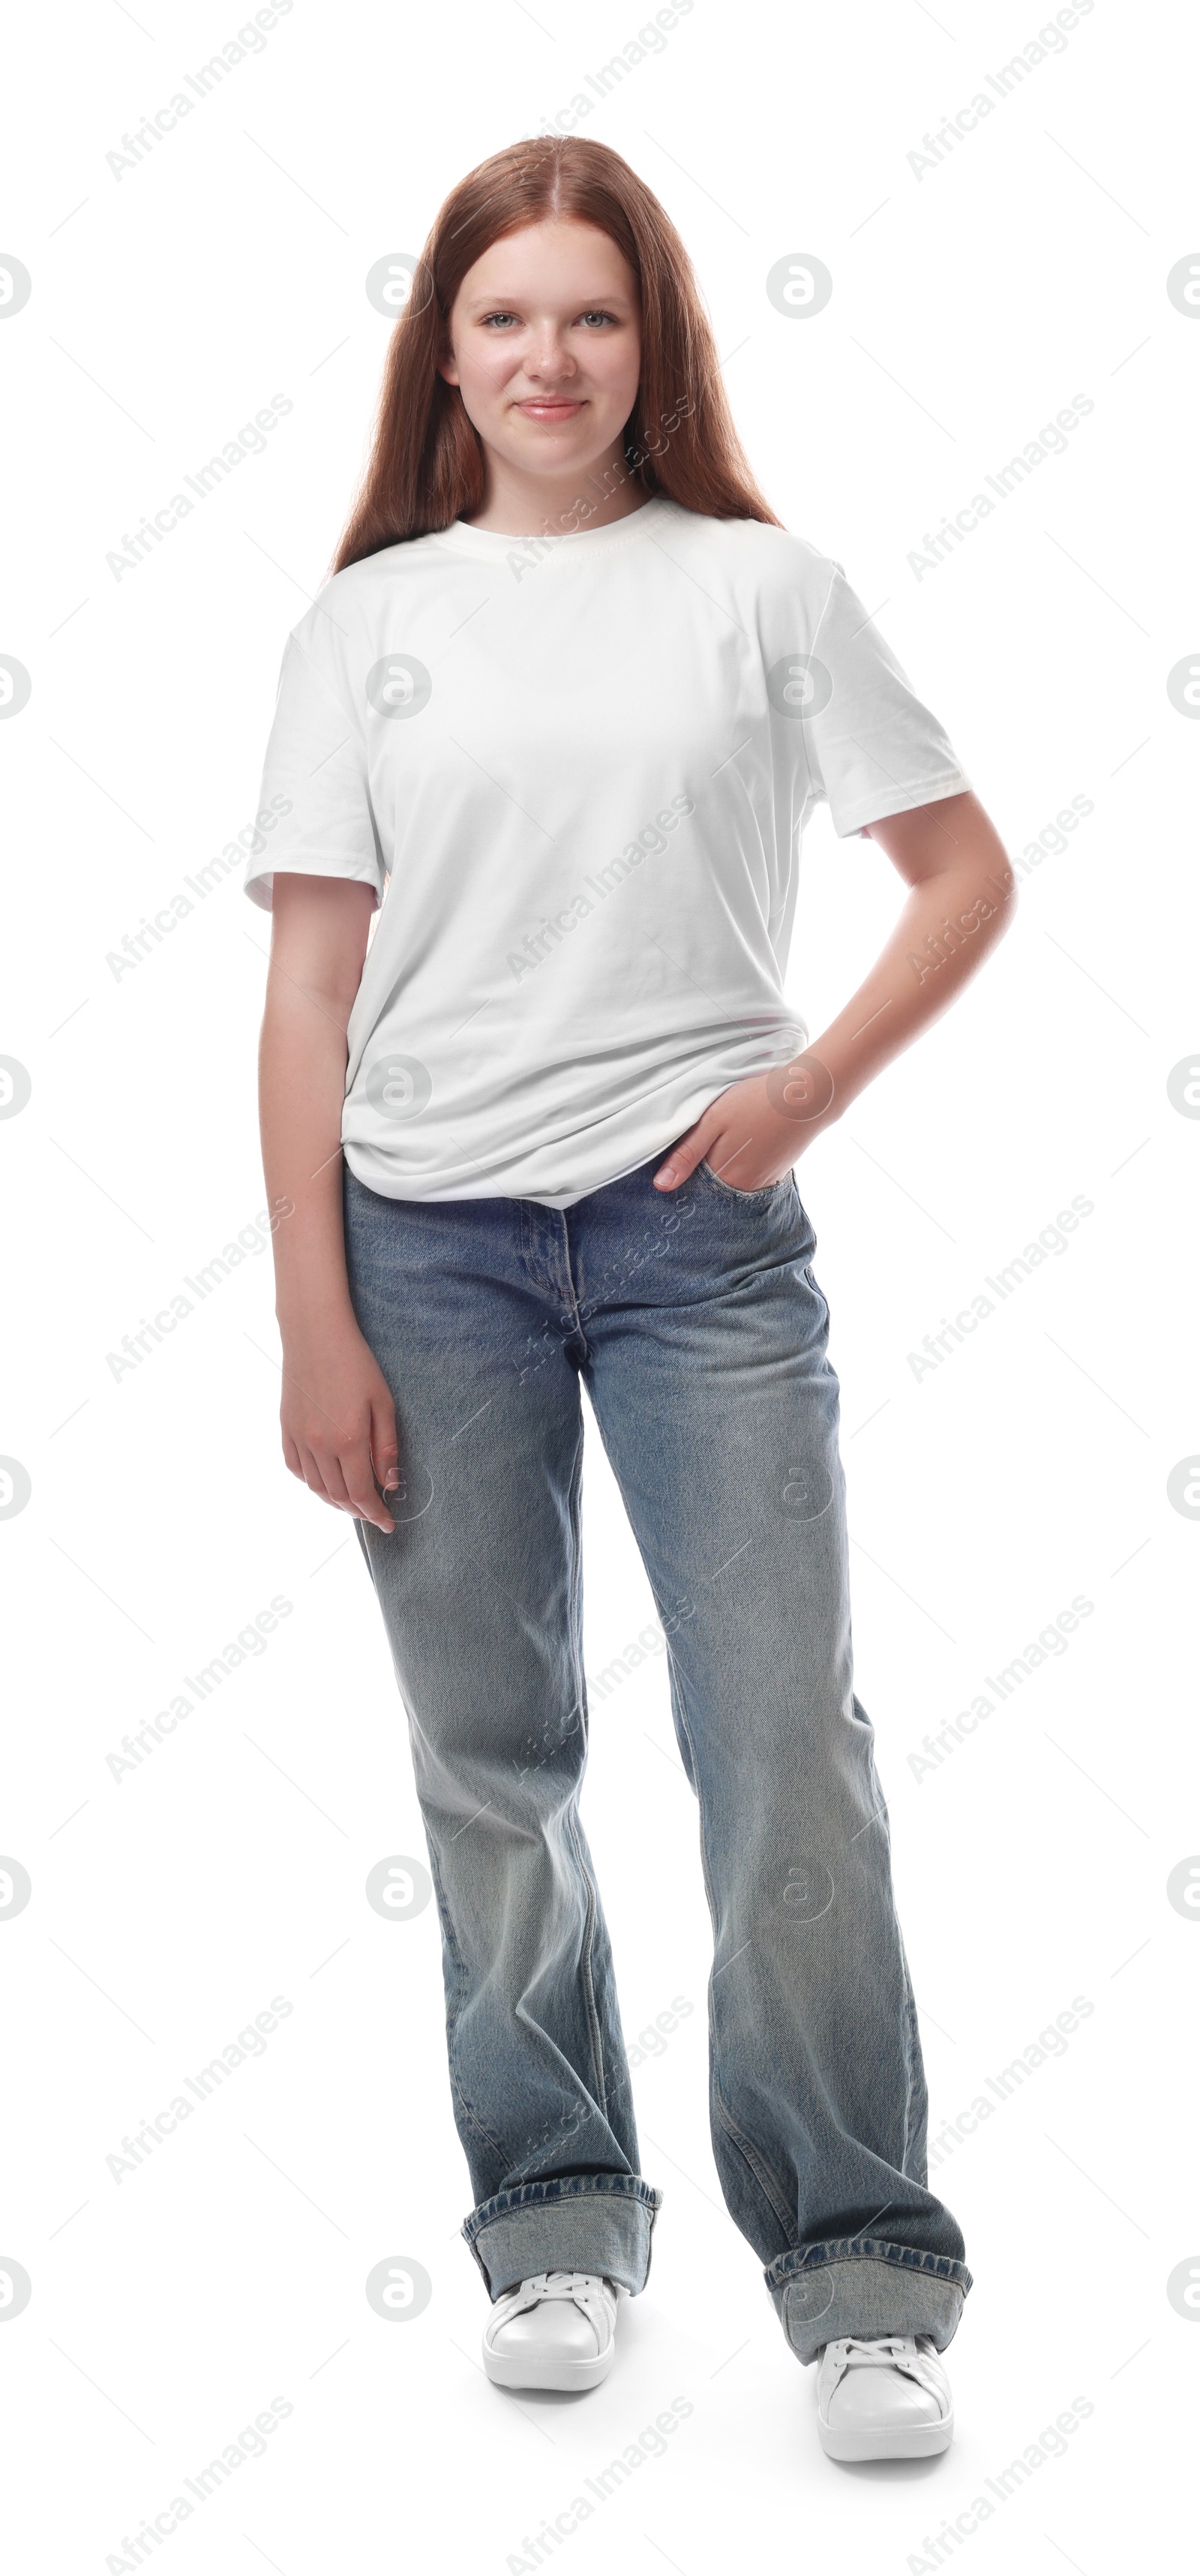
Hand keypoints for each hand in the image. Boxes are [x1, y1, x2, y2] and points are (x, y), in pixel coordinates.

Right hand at [278, 1312, 399, 1532]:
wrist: (315, 1334)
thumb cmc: (356, 1364)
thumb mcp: (383, 1403)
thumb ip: (386, 1448)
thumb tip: (389, 1485)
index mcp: (348, 1440)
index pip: (362, 1493)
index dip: (375, 1513)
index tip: (388, 1523)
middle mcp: (320, 1445)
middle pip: (338, 1495)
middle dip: (358, 1511)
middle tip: (374, 1514)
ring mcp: (299, 1437)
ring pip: (315, 1487)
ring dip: (335, 1501)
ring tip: (353, 1503)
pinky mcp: (286, 1428)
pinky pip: (296, 1468)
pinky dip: (311, 1482)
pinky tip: (324, 1482)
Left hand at [654, 1052, 834, 1192]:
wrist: (807, 1095)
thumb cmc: (756, 1101)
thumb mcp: (713, 1120)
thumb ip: (686, 1154)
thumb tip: (662, 1187)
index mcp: (722, 1175)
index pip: (691, 1187)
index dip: (683, 1172)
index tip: (679, 1157)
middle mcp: (743, 1188)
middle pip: (712, 1187)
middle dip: (702, 1173)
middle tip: (706, 1141)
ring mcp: (763, 1183)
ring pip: (731, 1183)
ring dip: (724, 1168)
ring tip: (728, 1140)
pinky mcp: (777, 1175)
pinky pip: (751, 1178)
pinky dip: (744, 1166)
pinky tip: (746, 1144)